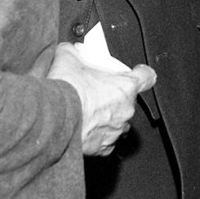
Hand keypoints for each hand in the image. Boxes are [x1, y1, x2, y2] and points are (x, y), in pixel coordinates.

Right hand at [45, 41, 157, 155]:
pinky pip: (105, 141)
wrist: (53, 118)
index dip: (141, 73)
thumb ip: (74, 52)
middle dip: (113, 96)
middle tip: (94, 92)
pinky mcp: (103, 148)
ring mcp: (116, 130)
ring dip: (106, 118)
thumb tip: (69, 50)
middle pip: (127, 101)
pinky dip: (97, 137)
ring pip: (117, 122)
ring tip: (86, 112)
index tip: (137, 72)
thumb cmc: (66, 90)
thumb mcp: (68, 57)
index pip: (146, 77)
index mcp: (125, 86)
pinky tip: (83, 129)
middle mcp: (125, 110)